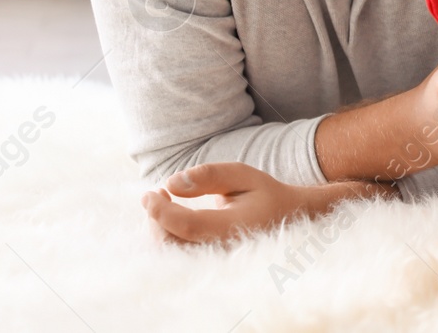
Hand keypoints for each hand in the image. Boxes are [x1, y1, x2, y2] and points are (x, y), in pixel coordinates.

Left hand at [141, 162, 372, 244]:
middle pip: (172, 244)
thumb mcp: (242, 174)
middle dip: (156, 219)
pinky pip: (177, 254)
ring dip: (159, 227)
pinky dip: (166, 235)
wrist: (288, 217)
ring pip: (171, 253)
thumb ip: (208, 176)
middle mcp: (223, 250)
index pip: (186, 226)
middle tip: (156, 194)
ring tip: (163, 202)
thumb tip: (172, 184)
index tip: (150, 193)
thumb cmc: (264, 194)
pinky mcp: (209, 263)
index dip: (161, 211)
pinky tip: (171, 216)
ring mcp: (215, 260)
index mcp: (234, 228)